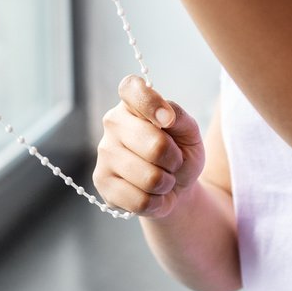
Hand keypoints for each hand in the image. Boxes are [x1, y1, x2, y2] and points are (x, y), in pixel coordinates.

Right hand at [95, 74, 205, 216]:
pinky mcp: (101, 181)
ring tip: (162, 178)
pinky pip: (140, 200)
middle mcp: (113, 123)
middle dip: (174, 160)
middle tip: (173, 161)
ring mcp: (104, 152)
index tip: (168, 119)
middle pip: (155, 145)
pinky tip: (151, 194)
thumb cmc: (180, 154)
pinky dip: (156, 202)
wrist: (174, 188)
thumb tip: (166, 115)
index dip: (151, 103)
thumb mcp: (189, 133)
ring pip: (149, 177)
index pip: (131, 89)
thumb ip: (180, 117)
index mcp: (133, 103)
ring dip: (166, 183)